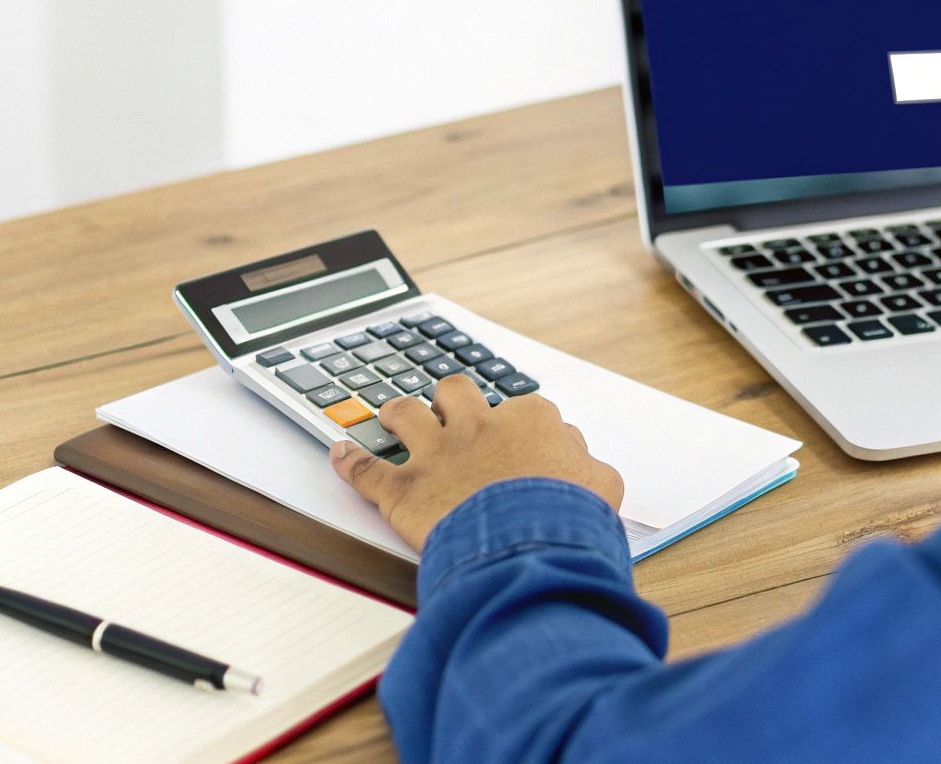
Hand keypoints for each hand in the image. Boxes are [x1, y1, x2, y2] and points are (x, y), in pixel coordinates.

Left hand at [328, 376, 624, 552]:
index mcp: (530, 422)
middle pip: (458, 394)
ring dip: (397, 414)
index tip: (521, 444)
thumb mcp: (603, 488)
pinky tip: (337, 453)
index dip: (520, 427)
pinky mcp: (405, 490)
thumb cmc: (569, 520)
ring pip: (406, 415)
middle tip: (452, 413)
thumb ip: (590, 468)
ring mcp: (438, 455)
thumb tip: (582, 464)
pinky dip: (347, 462)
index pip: (525, 411)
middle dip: (453, 401)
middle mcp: (479, 427)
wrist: (532, 547)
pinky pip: (365, 471)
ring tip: (394, 416)